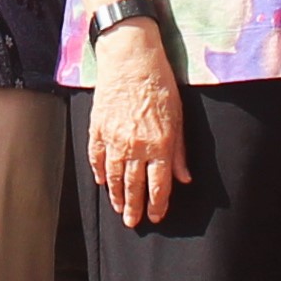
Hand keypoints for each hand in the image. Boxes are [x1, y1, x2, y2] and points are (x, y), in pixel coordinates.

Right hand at [88, 23, 190, 226]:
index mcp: (160, 144)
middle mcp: (136, 146)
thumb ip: (179, 150)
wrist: (130, 58)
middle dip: (134, 208)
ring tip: (118, 209)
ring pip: (114, 177)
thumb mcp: (179, 116)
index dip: (158, 204)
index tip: (156, 216)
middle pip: (134, 186)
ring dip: (116, 196)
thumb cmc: (160, 83)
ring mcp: (114, 139)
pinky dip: (99, 172)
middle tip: (133, 223)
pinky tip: (102, 182)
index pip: (158, 185)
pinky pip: (97, 158)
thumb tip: (184, 178)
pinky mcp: (98, 129)